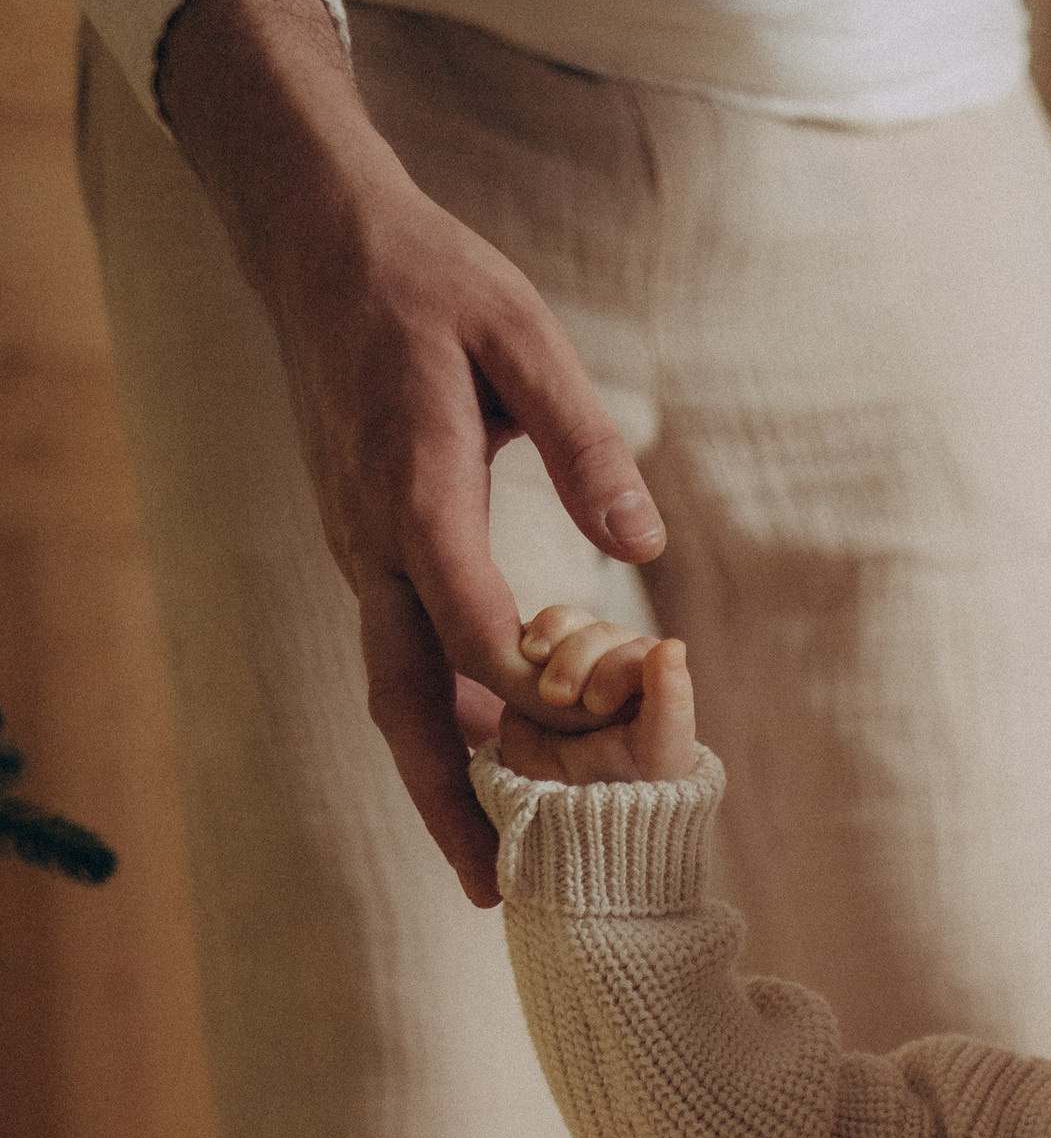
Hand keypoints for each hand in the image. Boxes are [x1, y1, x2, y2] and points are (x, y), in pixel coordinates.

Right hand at [157, 0, 666, 906]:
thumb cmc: (433, 282)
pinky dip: (434, 722)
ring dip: (436, 779)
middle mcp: (373, 540)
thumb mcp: (524, 337)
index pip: (465, 620)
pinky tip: (484, 768)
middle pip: (401, 698)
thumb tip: (644, 551)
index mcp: (416, 486)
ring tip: (489, 867)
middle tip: (495, 892)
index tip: (583, 745)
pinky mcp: (365, 550)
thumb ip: (587, 442)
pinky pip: (396, 654)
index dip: (522, 692)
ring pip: (390, 689)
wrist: (319, 245)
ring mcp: (360, 552)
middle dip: (447, 800)